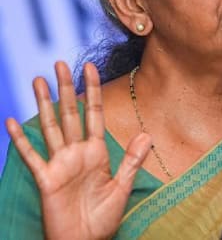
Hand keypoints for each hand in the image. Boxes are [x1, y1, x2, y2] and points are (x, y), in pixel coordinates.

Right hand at [5, 61, 151, 239]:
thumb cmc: (104, 217)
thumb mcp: (123, 186)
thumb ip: (133, 160)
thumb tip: (147, 134)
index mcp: (97, 151)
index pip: (94, 113)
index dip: (92, 90)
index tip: (90, 67)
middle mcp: (77, 152)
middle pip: (70, 113)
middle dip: (66, 88)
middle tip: (60, 63)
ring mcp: (60, 163)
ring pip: (50, 127)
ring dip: (44, 104)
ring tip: (37, 80)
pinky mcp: (46, 179)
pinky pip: (31, 156)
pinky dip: (21, 140)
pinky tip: (11, 121)